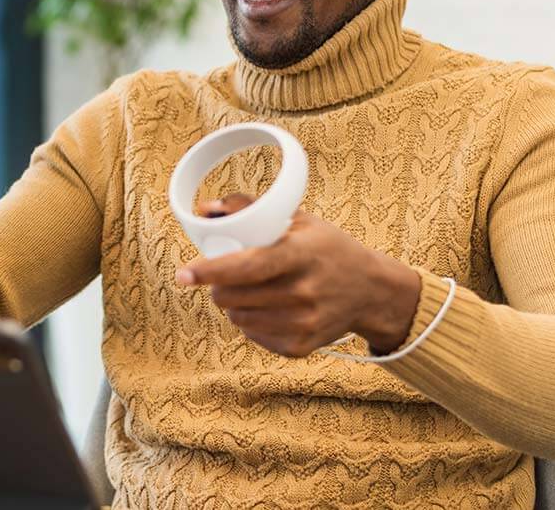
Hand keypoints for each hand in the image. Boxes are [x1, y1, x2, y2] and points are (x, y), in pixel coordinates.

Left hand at [176, 194, 421, 357]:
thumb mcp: (298, 219)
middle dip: (217, 287)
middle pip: (233, 297)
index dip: (211, 271)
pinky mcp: (302, 346)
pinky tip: (267, 308)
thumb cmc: (327, 248)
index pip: (247, 266)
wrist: (371, 290)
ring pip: (238, 318)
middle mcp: (304, 291)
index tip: (183, 274)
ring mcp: (304, 322)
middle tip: (225, 277)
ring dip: (233, 305)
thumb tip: (204, 209)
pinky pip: (254, 336)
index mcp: (301, 254)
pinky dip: (250, 323)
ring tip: (249, 291)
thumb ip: (249, 208)